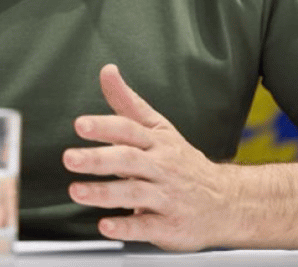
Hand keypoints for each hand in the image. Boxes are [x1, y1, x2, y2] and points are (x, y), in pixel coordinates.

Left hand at [62, 64, 240, 250]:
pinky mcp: (169, 226)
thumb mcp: (160, 129)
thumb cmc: (183, 163)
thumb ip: (128, 103)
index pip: (129, 129)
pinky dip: (126, 227)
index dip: (105, 126)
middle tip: (69, 158)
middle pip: (129, 160)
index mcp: (157, 142)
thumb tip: (107, 70)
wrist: (228, 202)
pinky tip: (106, 226)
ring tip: (76, 190)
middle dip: (98, 159)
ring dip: (105, 192)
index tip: (80, 124)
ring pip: (135, 193)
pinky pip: (147, 227)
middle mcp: (162, 168)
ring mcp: (167, 197)